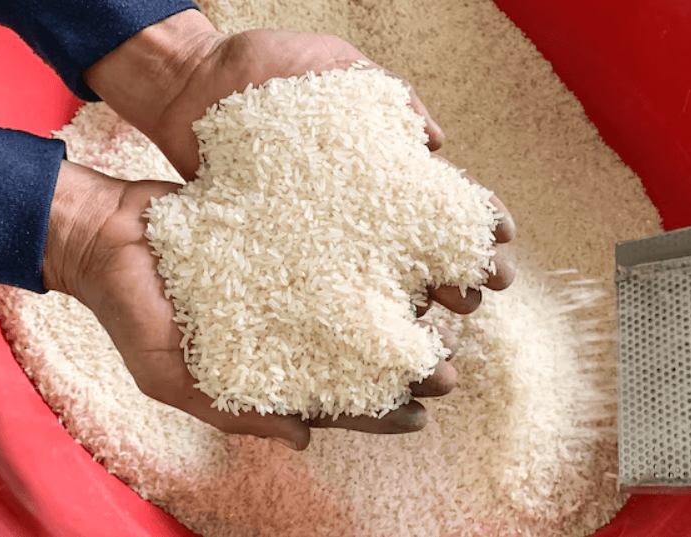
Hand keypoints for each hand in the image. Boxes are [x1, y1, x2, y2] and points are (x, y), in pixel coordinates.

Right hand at [43, 161, 460, 449]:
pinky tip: (411, 246)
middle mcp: (291, 321)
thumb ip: (233, 411)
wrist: (104, 232)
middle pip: (362, 348)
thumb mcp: (168, 376)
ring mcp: (294, 276)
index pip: (335, 398)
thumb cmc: (129, 312)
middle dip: (407, 361)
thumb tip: (306, 441)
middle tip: (450, 366)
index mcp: (269, 364)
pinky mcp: (291, 232)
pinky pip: (342, 244)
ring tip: (449, 306)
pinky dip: (377, 249)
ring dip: (407, 303)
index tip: (422, 414)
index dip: (379, 412)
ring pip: (364, 295)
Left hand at [84, 10, 515, 316]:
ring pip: (378, 284)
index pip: (439, 205)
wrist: (189, 87)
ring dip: (415, 311)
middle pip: (420, 253)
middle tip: (482, 294)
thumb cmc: (264, 69)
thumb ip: (385, 95)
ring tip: (442, 335)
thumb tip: (435, 142)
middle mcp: (354, 210)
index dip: (473, 227)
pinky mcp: (276, 253)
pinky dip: (348, 319)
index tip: (500, 243)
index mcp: (377, 168)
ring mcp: (317, 235)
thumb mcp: (333, 67)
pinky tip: (373, 342)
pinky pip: (318, 292)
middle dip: (459, 278)